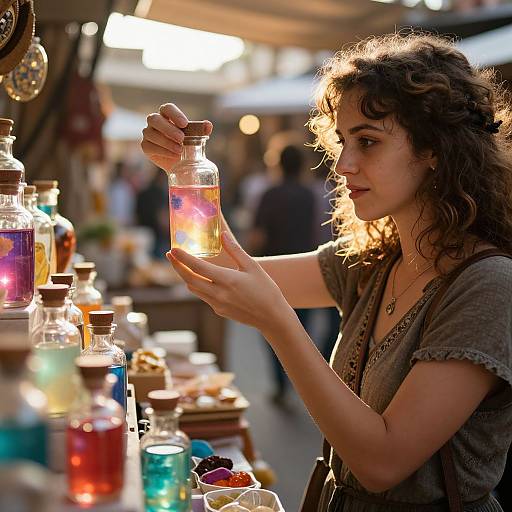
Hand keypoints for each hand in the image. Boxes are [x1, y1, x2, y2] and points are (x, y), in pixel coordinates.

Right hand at [141, 103, 212, 171]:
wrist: (182, 163)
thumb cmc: (188, 145)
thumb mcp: (197, 138)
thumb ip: (202, 130)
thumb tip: (208, 125)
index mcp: (167, 115)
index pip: (166, 108)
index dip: (174, 114)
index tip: (184, 124)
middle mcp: (155, 122)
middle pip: (155, 119)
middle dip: (168, 129)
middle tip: (181, 138)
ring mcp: (148, 134)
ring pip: (151, 133)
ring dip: (166, 142)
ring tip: (180, 150)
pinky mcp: (146, 146)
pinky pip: (149, 146)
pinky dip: (163, 151)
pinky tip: (174, 156)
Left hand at [167, 232, 294, 334]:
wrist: (272, 317)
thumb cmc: (266, 290)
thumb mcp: (253, 267)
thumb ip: (235, 250)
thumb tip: (222, 235)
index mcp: (227, 280)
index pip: (197, 267)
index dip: (182, 258)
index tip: (172, 249)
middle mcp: (218, 294)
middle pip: (189, 279)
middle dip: (177, 267)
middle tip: (170, 255)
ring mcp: (217, 304)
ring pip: (194, 289)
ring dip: (186, 277)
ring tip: (182, 265)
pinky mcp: (219, 311)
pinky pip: (203, 296)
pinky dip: (198, 286)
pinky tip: (202, 279)